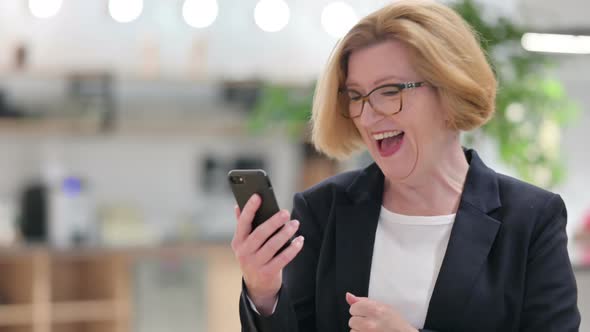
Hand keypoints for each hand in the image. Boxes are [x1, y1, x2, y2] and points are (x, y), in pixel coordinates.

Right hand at [231, 194, 303, 314]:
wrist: (257, 286)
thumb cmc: (253, 257)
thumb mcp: (244, 243)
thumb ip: (242, 225)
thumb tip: (237, 205)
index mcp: (238, 241)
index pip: (243, 222)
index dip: (249, 209)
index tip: (258, 196)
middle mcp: (244, 253)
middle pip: (260, 234)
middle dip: (273, 222)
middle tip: (286, 212)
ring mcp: (255, 264)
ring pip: (272, 246)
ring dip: (285, 233)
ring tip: (295, 224)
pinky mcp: (267, 273)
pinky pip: (282, 259)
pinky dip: (292, 249)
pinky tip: (300, 240)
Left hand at [346, 293, 417, 331]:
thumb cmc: (396, 323)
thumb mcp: (383, 306)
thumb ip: (363, 301)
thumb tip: (348, 296)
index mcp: (374, 310)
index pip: (353, 308)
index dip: (360, 310)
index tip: (367, 313)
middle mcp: (370, 324)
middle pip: (352, 321)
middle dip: (359, 321)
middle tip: (371, 323)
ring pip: (353, 331)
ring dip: (360, 330)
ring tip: (372, 330)